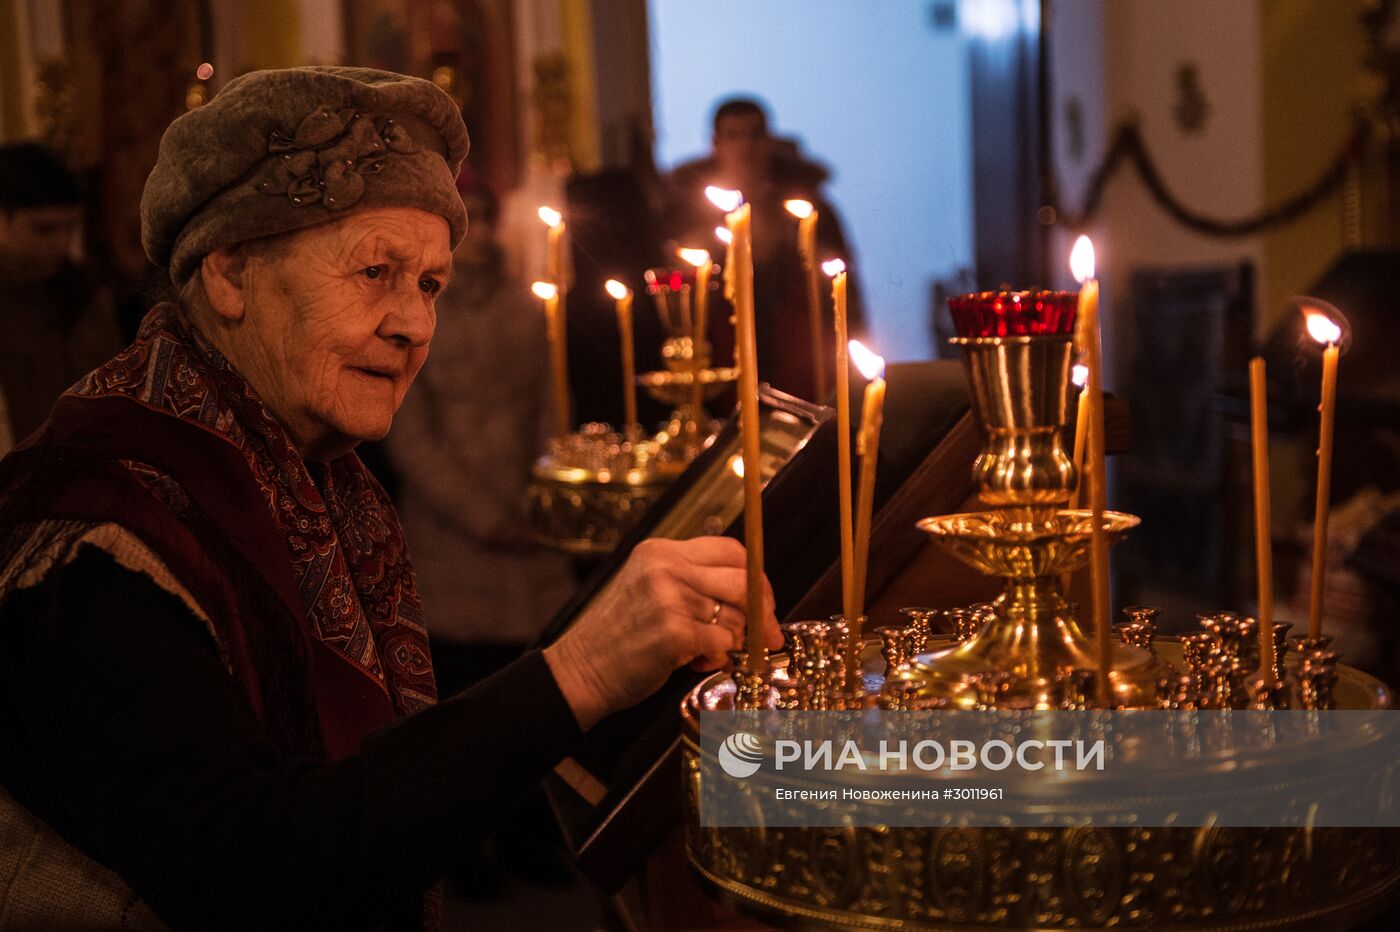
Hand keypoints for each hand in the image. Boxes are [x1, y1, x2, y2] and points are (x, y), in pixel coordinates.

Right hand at [543, 537, 782, 729]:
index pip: (731, 549)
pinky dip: (717, 658)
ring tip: (705, 652)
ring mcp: (669, 598)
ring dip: (731, 642)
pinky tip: (696, 663)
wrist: (581, 670)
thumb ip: (691, 581)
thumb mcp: (649, 588)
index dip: (756, 576)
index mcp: (661, 551)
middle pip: (743, 580)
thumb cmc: (619, 636)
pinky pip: (723, 644)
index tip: (765, 600)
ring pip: (735, 617)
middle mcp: (666, 568)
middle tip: (769, 634)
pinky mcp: (674, 632)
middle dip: (764, 611)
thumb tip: (752, 596)